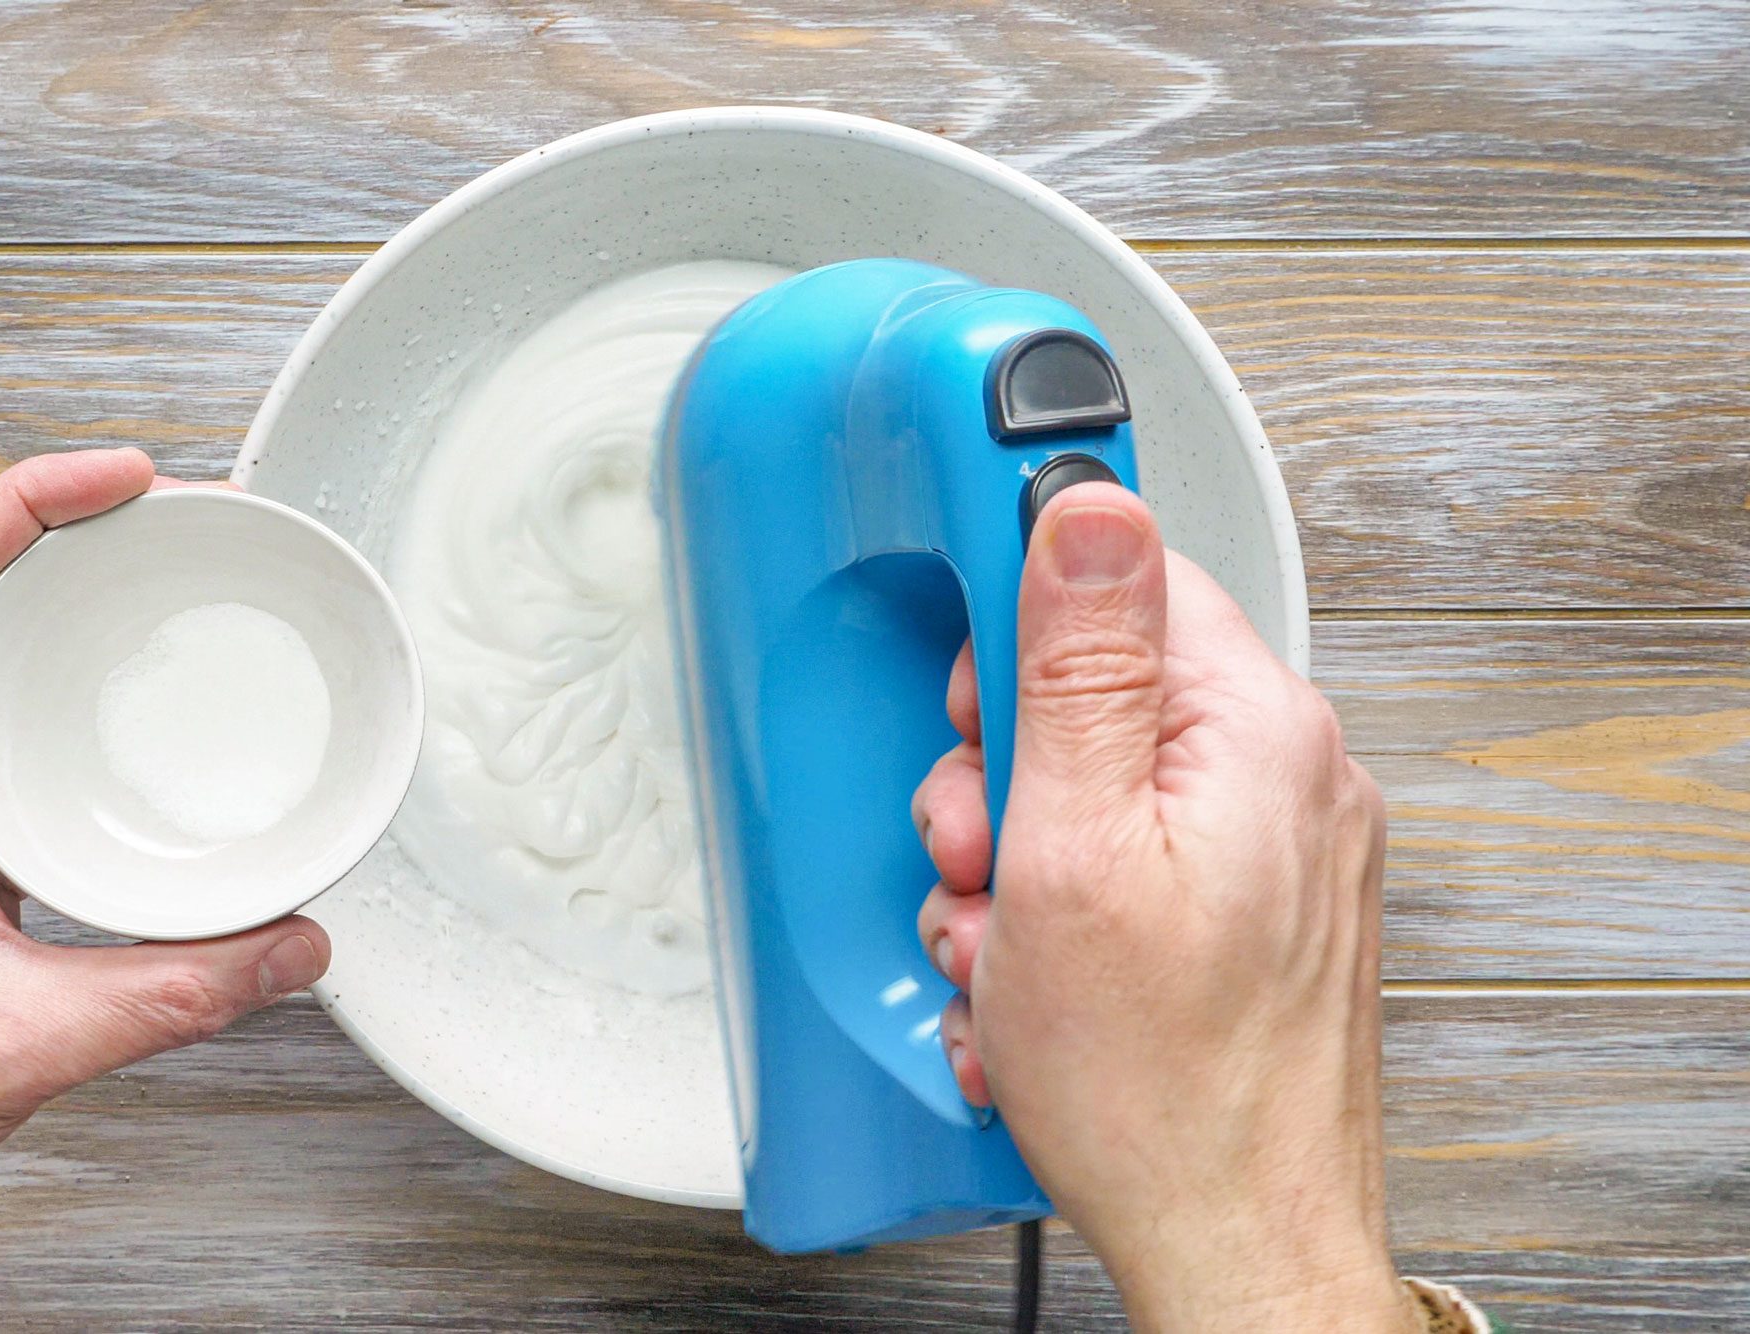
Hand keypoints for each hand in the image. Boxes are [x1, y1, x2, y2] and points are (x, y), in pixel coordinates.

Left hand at [0, 450, 330, 1303]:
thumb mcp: (37, 1035)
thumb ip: (182, 990)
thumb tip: (296, 943)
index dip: (29, 501)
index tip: (124, 477)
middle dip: (62, 519)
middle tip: (169, 504)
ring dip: (57, 582)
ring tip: (155, 557)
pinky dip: (54, 655)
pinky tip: (119, 666)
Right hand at [912, 484, 1411, 1331]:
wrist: (1236, 1244)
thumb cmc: (1159, 1088)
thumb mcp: (1070, 852)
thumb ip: (1076, 667)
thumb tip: (1090, 505)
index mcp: (1254, 730)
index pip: (1125, 579)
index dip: (1017, 633)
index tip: (970, 694)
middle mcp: (1286, 776)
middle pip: (1094, 695)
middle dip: (999, 781)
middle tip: (978, 864)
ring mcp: (1275, 852)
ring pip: (1095, 790)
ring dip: (1014, 867)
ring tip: (1005, 953)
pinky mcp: (1254, 916)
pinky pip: (1127, 864)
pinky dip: (1063, 916)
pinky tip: (1040, 986)